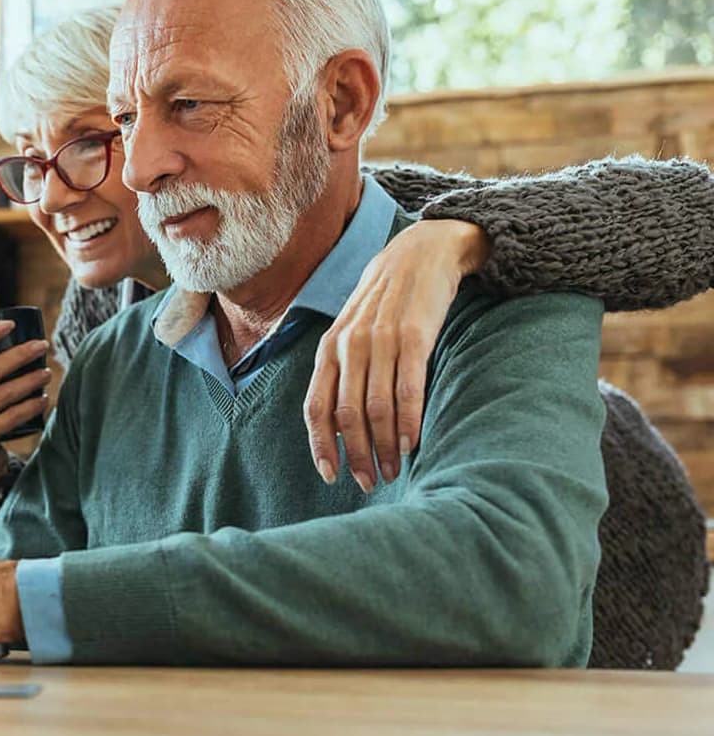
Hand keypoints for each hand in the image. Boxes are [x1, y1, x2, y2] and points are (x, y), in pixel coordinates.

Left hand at [303, 218, 491, 490]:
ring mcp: (381, 341)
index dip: (321, 446)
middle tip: (369, 482)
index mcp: (328, 350)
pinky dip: (408, 421)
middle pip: (347, 415)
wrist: (421, 253)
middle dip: (357, 455)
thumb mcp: (351, 333)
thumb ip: (341, 373)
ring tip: (393, 469)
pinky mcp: (414, 336)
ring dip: (384, 447)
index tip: (330, 476)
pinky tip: (411, 444)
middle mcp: (349, 347)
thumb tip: (337, 426)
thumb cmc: (384, 303)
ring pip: (377, 408)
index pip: (315, 408)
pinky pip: (408, 388)